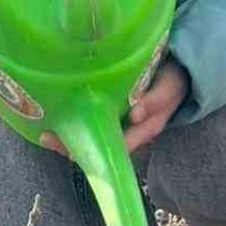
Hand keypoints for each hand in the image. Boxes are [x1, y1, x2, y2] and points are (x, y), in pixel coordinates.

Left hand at [40, 59, 191, 155]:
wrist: (179, 73)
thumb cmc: (172, 81)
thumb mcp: (169, 89)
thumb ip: (157, 100)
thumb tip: (136, 114)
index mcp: (143, 131)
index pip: (114, 148)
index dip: (90, 151)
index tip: (67, 149)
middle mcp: (129, 132)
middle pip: (98, 146)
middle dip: (72, 145)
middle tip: (47, 137)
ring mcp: (121, 124)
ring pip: (93, 136)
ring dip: (70, 136)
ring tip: (46, 131)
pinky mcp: (114, 113)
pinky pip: (93, 122)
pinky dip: (77, 121)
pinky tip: (58, 114)